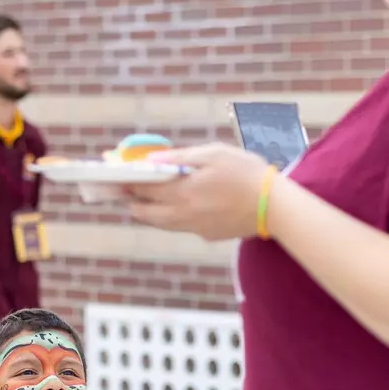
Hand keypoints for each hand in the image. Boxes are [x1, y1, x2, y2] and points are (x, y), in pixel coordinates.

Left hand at [125, 144, 273, 241]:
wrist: (275, 207)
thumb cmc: (246, 173)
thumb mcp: (213, 154)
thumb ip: (180, 158)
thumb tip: (152, 160)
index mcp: (182, 192)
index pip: (143, 188)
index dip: (126, 182)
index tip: (113, 177)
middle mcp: (183, 215)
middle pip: (145, 213)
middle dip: (132, 201)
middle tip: (126, 190)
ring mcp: (194, 228)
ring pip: (161, 223)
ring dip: (150, 211)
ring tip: (144, 199)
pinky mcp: (207, 235)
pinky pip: (181, 226)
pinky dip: (173, 216)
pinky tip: (179, 205)